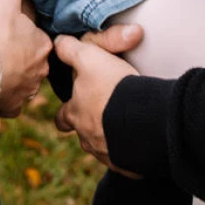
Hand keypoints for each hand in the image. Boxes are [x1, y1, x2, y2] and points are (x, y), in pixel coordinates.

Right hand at [0, 0, 51, 116]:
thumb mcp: (5, 1)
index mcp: (43, 44)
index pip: (37, 36)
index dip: (23, 32)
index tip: (8, 31)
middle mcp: (41, 70)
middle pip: (32, 60)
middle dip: (21, 57)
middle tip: (2, 51)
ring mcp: (27, 90)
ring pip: (24, 81)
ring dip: (14, 77)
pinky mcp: (12, 106)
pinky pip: (11, 103)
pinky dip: (4, 97)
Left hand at [53, 25, 143, 172]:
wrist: (146, 119)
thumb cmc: (113, 87)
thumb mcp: (90, 58)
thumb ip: (71, 50)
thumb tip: (59, 42)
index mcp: (75, 114)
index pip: (61, 117)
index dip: (66, 112)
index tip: (71, 109)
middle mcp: (88, 138)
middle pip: (84, 136)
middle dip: (90, 128)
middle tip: (104, 118)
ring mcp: (109, 153)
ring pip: (105, 146)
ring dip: (112, 137)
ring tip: (127, 125)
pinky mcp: (129, 163)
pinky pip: (127, 157)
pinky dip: (131, 148)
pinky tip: (141, 136)